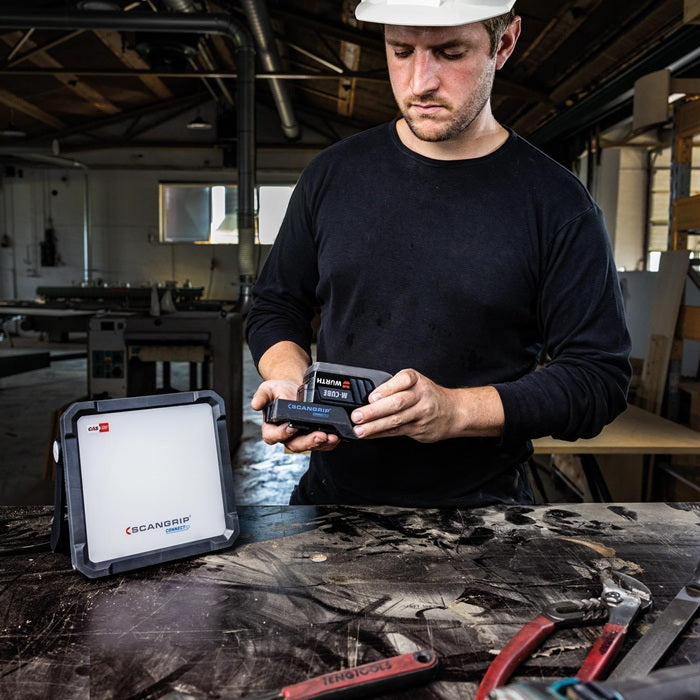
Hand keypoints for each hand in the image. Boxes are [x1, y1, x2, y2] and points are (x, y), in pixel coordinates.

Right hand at [250, 379, 340, 452]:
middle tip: (319, 436)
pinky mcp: (312, 436)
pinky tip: (335, 437)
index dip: (282, 434)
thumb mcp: (268, 389)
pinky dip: (329, 443)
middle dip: (308, 442)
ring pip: (309, 446)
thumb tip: (255, 404)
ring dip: (321, 444)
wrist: (294, 388)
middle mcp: (285, 436)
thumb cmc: (279, 391)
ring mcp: (300, 437)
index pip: (273, 436)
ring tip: (331, 437)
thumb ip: (261, 396)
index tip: (292, 427)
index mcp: (271, 428)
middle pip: (294, 445)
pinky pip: (320, 444)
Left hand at [349, 369, 503, 441]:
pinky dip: (380, 434)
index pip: (403, 380)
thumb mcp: (415, 382)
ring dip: (375, 426)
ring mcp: (421, 414)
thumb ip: (394, 386)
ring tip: (359, 430)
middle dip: (374, 411)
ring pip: (396, 420)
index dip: (387, 389)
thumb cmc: (428, 395)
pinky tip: (369, 435)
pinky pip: (397, 432)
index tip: (372, 397)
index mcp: (417, 380)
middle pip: (397, 403)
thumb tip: (367, 398)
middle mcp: (420, 396)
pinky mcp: (419, 429)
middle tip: (357, 416)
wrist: (454, 411)